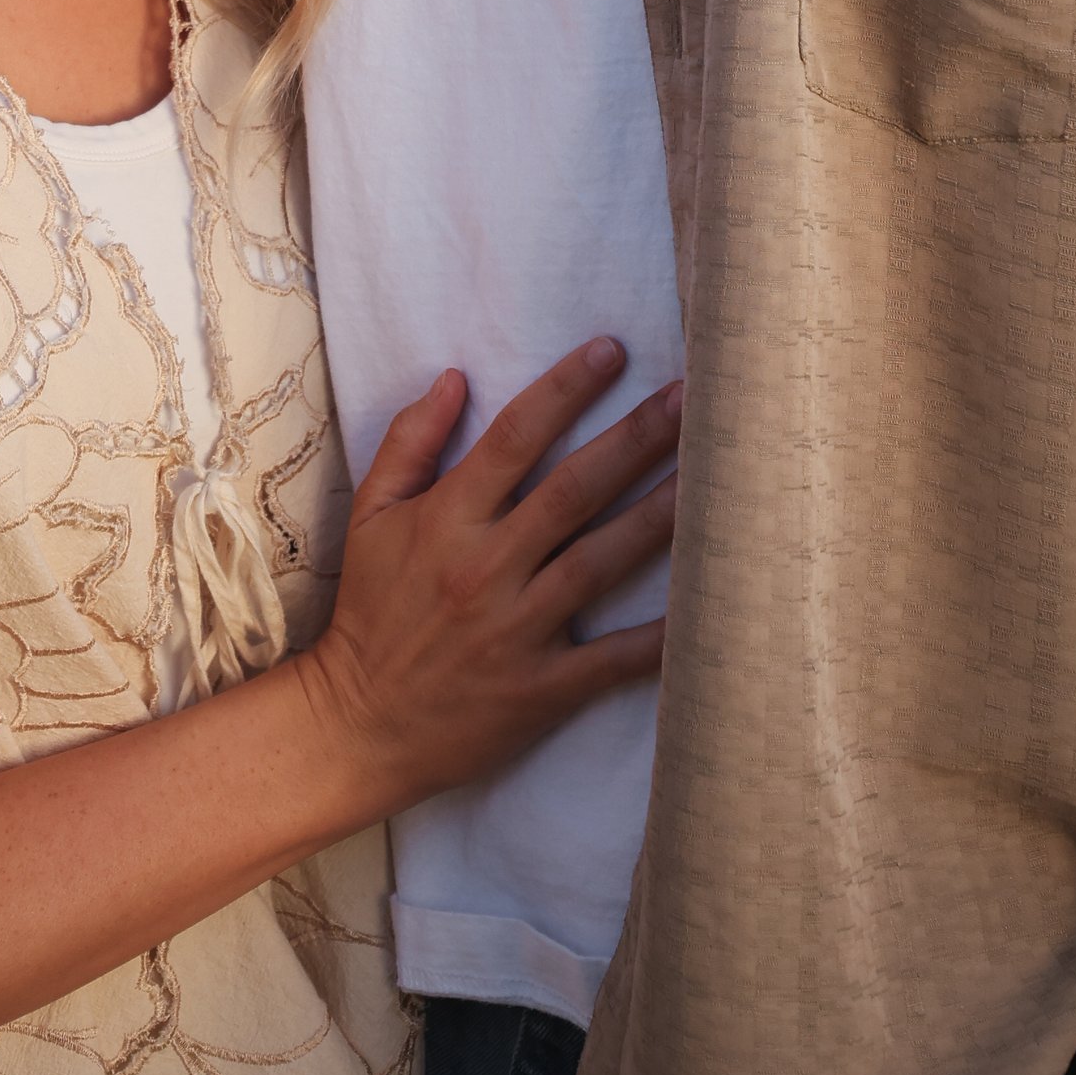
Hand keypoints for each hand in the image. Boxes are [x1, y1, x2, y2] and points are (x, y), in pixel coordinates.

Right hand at [295, 340, 679, 814]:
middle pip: (576, 489)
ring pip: (604, 560)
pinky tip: (707, 602)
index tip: (612, 350)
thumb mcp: (370, 516)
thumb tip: (455, 377)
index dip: (566, 388)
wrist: (359, 725)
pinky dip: (662, 635)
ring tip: (716, 476)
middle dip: (637, 437)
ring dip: (663, 514)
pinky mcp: (543, 687)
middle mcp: (488, 566)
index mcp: (448, 518)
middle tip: (693, 398)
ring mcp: (519, 627)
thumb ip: (410, 441)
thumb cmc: (370, 611)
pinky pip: (613, 659)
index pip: (516, 436)